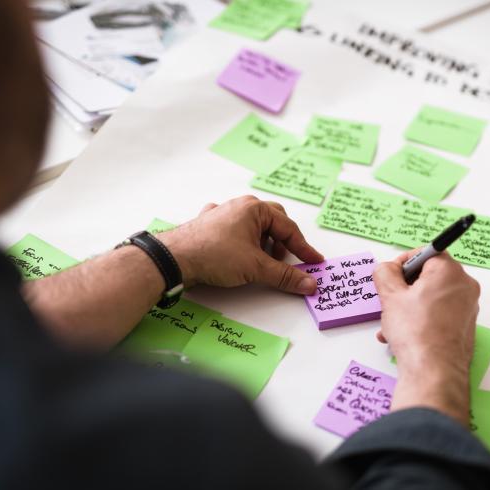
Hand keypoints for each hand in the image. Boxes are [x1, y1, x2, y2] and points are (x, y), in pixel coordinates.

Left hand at [159, 196, 322, 293]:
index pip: (289, 229)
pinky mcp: (208, 224)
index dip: (303, 248)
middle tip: (285, 260)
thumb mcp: (256, 267)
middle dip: (282, 242)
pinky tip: (237, 250)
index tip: (314, 262)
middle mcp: (240, 206)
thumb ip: (285, 276)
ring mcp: (223, 213)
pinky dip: (241, 239)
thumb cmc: (214, 255)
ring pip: (253, 224)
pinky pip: (232, 227)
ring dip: (262, 241)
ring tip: (260, 260)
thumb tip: (308, 282)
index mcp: (255, 209)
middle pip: (273, 221)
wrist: (175, 258)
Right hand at [373, 250, 479, 424]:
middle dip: (405, 288)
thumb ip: (385, 272)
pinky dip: (421, 319)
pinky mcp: (464, 326)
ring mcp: (467, 307)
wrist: (434, 372)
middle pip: (429, 276)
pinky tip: (402, 335)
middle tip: (390, 300)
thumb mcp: (390, 295)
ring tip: (391, 324)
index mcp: (449, 271)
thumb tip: (387, 269)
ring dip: (409, 307)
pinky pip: (439, 314)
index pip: (426, 253)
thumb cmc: (416, 332)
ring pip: (431, 298)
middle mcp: (464, 286)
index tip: (391, 275)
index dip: (404, 262)